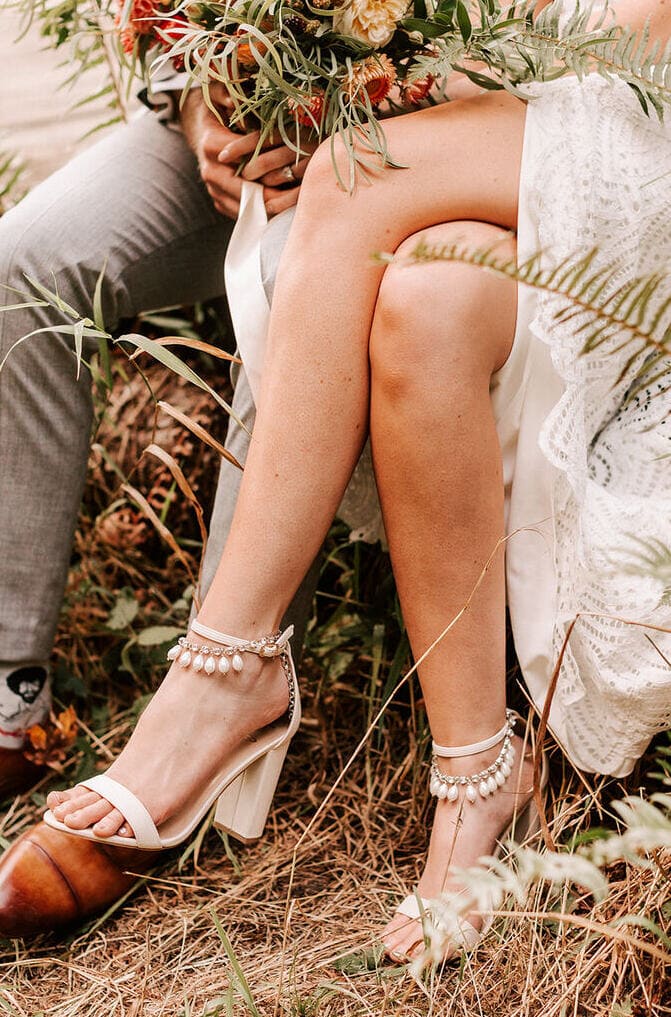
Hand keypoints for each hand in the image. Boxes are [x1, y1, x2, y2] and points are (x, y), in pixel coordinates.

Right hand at [180, 85, 314, 218]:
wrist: (198, 130)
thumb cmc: (215, 108)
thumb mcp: (216, 94)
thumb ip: (226, 93)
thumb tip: (235, 100)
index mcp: (212, 146)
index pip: (246, 163)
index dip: (273, 169)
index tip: (297, 170)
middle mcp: (211, 173)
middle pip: (249, 194)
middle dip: (277, 197)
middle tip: (304, 196)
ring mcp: (215, 191)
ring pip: (248, 210)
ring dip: (274, 209)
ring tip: (300, 205)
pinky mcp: (222, 203)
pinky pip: (246, 214)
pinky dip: (266, 213)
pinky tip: (288, 209)